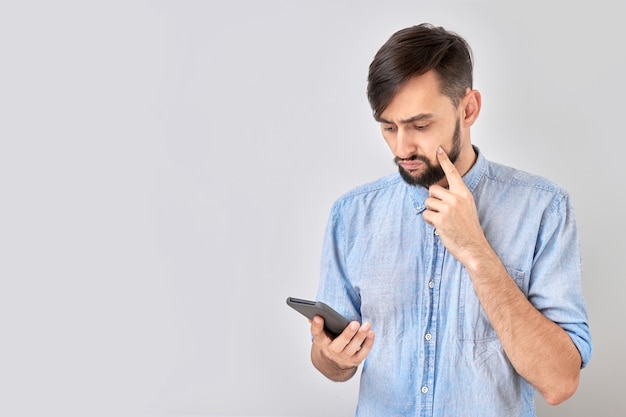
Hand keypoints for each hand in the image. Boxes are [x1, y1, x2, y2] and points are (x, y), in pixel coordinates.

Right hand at [310, 316, 374, 372]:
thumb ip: (319, 324)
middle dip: (347, 334)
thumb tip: (314, 313)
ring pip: (352, 348)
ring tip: (366, 325)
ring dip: (360, 337)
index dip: (317, 326)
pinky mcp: (355, 361)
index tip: (318, 317)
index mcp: (321, 341)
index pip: (317, 333)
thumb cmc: (329, 342)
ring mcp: (344, 358)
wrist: (333, 363)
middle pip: (338, 344)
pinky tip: (371, 333)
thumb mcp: (322, 334)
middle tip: (355, 323)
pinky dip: (368, 343)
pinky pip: (363, 353)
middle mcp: (332, 351)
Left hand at [422, 147, 488, 266]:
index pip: (453, 174)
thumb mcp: (466, 207)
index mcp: (464, 193)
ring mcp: (449, 208)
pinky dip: (430, 222)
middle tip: (444, 213)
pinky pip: (426, 215)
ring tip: (443, 221)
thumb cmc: (468, 228)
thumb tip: (436, 192)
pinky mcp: (441, 219)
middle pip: (432, 190)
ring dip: (431, 212)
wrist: (473, 247)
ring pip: (428, 202)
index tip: (439, 149)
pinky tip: (440, 227)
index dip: (444, 161)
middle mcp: (456, 198)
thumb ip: (455, 197)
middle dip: (434, 201)